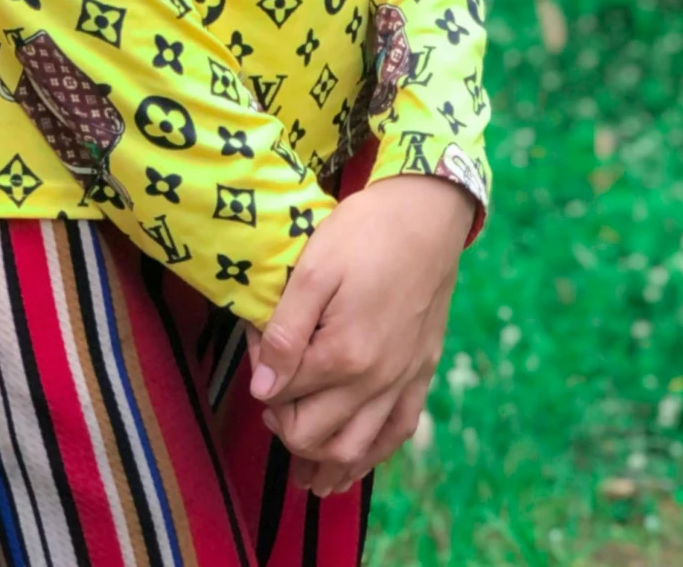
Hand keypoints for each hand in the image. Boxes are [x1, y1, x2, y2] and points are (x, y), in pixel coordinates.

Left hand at [242, 174, 474, 492]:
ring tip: (301, 468)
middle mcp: (375, 381)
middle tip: (272, 402)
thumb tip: (262, 389)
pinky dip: (371, 456)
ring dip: (324, 464)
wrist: (427, 215)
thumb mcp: (313, 269)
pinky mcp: (422, 372)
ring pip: (357, 450)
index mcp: (343, 356)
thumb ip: (285, 333)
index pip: (284, 397)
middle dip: (284, 427)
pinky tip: (353, 464)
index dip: (261, 381)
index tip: (256, 348)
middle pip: (316, 436)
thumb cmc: (364, 234)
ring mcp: (403, 381)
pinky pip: (398, 433)